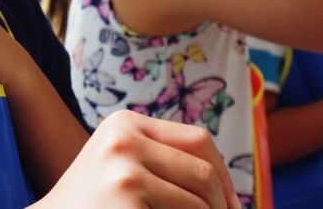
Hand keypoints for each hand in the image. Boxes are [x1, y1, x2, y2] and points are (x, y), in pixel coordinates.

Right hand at [34, 110, 239, 208]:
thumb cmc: (91, 206)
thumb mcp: (121, 167)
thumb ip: (163, 161)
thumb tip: (229, 192)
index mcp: (125, 123)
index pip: (198, 140)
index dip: (223, 174)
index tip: (231, 205)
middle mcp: (124, 138)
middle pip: (203, 170)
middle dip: (222, 203)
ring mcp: (125, 169)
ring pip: (199, 202)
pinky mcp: (127, 196)